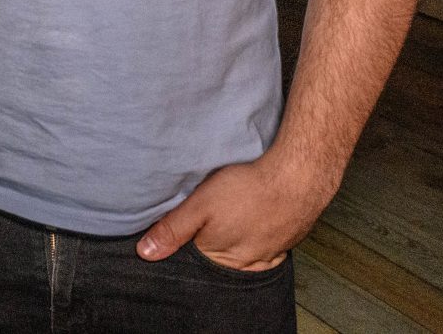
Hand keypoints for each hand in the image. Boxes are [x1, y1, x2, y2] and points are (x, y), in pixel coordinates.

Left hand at [135, 151, 334, 269]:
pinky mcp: (286, 241)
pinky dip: (258, 234)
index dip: (188, 239)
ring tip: (234, 213)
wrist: (297, 178)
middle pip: (220, 255)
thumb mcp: (199, 206)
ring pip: (244, 251)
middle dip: (213, 239)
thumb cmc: (246, 190)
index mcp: (221, 258)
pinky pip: (266, 245)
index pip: (195, 257)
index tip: (189, 222)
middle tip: (215, 214)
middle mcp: (246, 263)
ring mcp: (270, 254)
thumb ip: (172, 230)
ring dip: (238, 236)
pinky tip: (255, 217)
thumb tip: (145, 253)